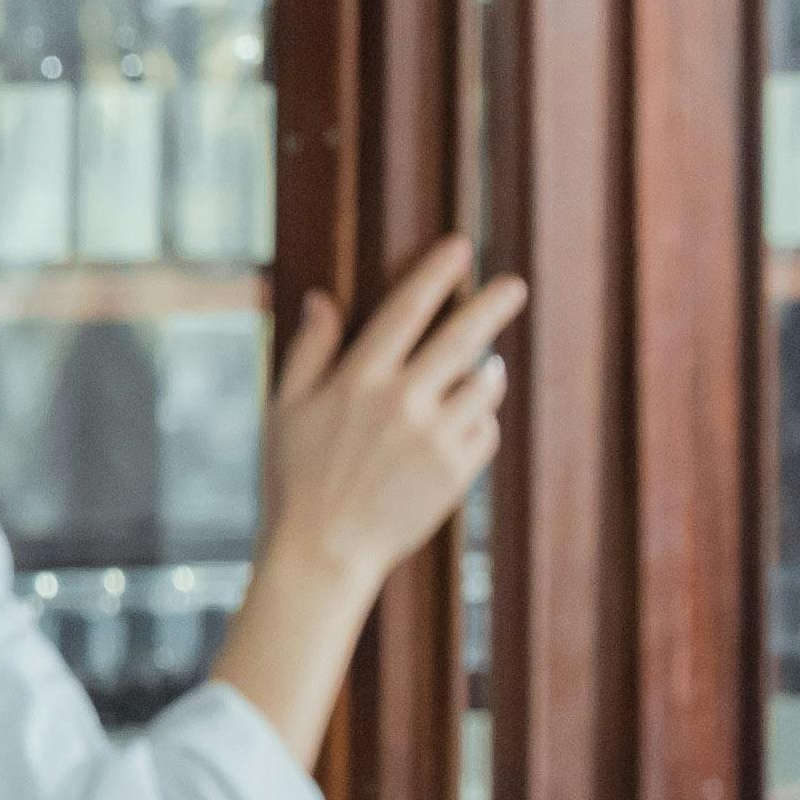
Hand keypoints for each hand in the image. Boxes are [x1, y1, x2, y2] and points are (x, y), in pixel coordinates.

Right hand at [200, 232, 525, 770]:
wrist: (323, 553)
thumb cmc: (293, 480)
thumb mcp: (284, 408)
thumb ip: (307, 350)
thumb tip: (323, 299)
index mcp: (357, 380)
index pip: (406, 311)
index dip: (434, 274)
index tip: (459, 247)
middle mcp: (402, 402)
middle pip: (462, 338)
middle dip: (492, 305)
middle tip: (515, 285)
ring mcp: (435, 437)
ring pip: (483, 384)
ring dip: (485, 371)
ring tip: (479, 370)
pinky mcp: (457, 471)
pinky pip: (485, 430)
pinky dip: (478, 421)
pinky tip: (456, 426)